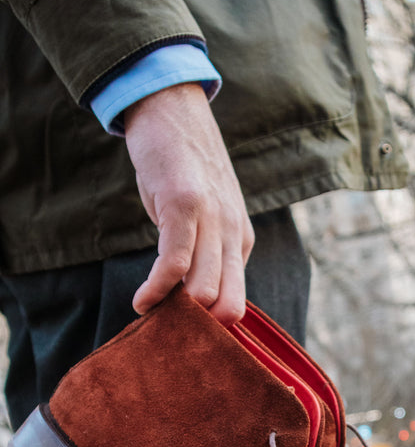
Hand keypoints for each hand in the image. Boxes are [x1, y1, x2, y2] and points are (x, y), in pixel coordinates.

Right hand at [124, 82, 253, 323]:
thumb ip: (204, 254)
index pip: (236, 304)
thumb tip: (190, 301)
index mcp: (240, 241)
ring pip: (206, 290)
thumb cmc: (181, 171)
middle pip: (228, 306)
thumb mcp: (204, 218)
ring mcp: (211, 219)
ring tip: (151, 317)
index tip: (183, 337)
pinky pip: (175, 263)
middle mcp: (233, 234)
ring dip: (175, 314)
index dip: (210, 328)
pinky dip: (157, 290)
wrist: (171, 110)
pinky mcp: (184, 204)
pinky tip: (141, 302)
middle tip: (166, 335)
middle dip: (197, 330)